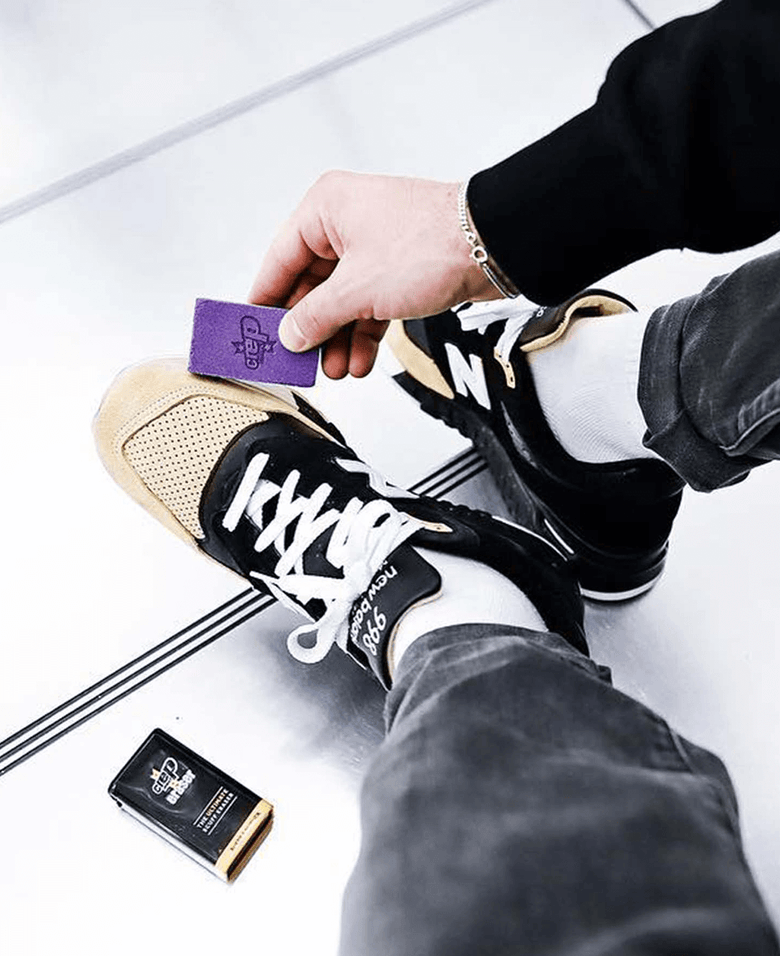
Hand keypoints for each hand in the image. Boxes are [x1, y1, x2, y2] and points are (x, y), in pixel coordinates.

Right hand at [248, 171, 497, 377]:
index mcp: (326, 209)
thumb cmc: (429, 245)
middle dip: (310, 328)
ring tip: (334, 370)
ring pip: (342, 299)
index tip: (252, 330)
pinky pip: (369, 304)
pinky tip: (359, 361)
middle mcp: (347, 222)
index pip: (280, 259)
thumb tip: (289, 335)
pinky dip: (363, 333)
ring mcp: (375, 245)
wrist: (493, 248)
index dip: (265, 299)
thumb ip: (315, 316)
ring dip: (337, 338)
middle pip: (311, 284)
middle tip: (298, 361)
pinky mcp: (399, 268)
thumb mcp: (357, 289)